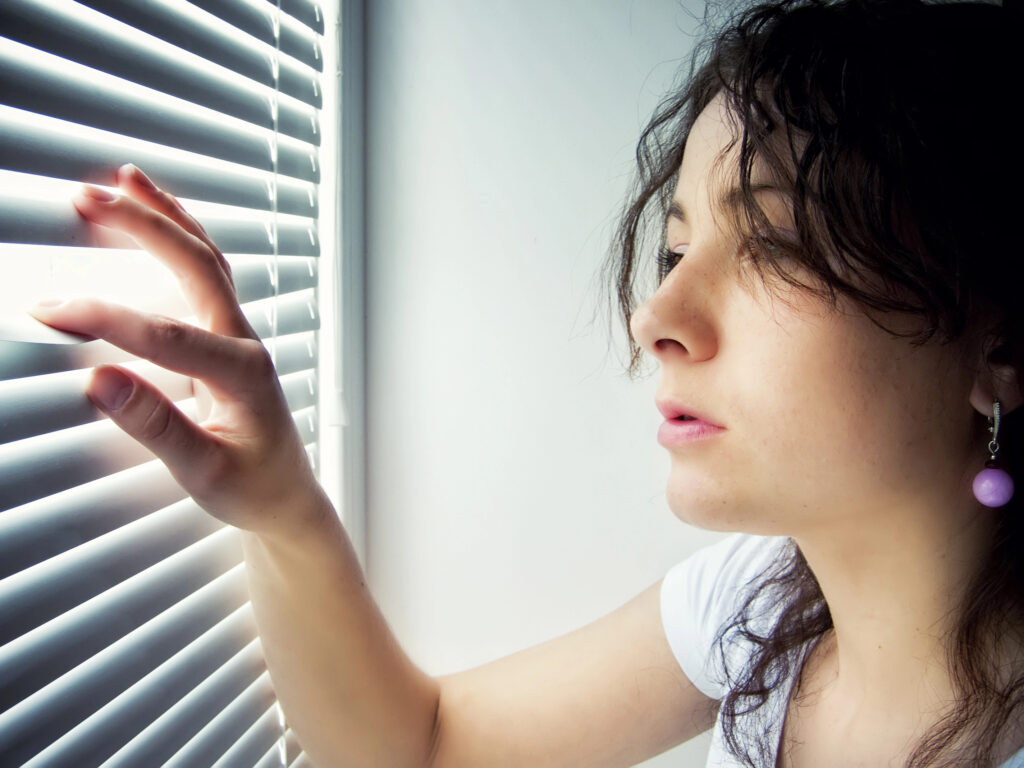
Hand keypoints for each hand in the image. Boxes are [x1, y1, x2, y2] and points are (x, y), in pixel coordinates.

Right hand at [30, 165, 325, 534]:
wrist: (286, 495)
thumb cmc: (253, 487)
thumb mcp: (204, 472)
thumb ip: (156, 428)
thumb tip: (101, 383)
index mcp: (244, 374)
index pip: (169, 335)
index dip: (107, 318)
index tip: (51, 308)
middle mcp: (245, 342)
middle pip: (198, 265)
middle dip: (144, 226)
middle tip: (87, 195)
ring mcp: (239, 334)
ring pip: (205, 258)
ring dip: (164, 217)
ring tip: (122, 180)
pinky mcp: (228, 336)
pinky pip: (204, 272)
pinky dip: (178, 236)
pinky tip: (154, 216)